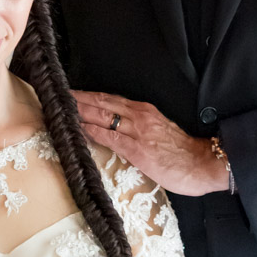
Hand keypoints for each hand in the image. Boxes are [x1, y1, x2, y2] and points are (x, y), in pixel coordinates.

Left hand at [72, 91, 228, 196]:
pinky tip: (77, 129)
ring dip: (78, 112)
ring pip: (101, 116)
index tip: (69, 94)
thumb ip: (138, 128)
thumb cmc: (182, 152)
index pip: (109, 98)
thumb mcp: (158, 131)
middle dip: (77, 99)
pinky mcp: (136, 149)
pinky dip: (91, 132)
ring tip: (58, 109)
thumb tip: (117, 129)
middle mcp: (138, 115)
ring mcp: (136, 131)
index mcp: (143, 110)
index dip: (87, 96)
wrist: (202, 163)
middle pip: (100, 102)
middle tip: (55, 95)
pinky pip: (108, 137)